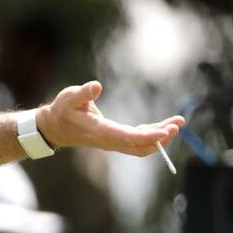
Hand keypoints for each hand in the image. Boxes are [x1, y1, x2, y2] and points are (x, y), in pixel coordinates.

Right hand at [36, 80, 183, 155]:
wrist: (55, 127)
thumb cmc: (62, 110)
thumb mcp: (69, 97)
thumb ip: (83, 93)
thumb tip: (97, 86)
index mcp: (99, 131)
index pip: (128, 137)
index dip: (148, 135)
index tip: (165, 130)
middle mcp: (108, 141)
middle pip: (140, 146)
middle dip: (161, 138)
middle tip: (177, 124)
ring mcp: (113, 143)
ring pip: (141, 146)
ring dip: (160, 137)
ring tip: (177, 122)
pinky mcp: (116, 140)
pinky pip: (137, 142)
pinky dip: (152, 134)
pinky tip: (162, 125)